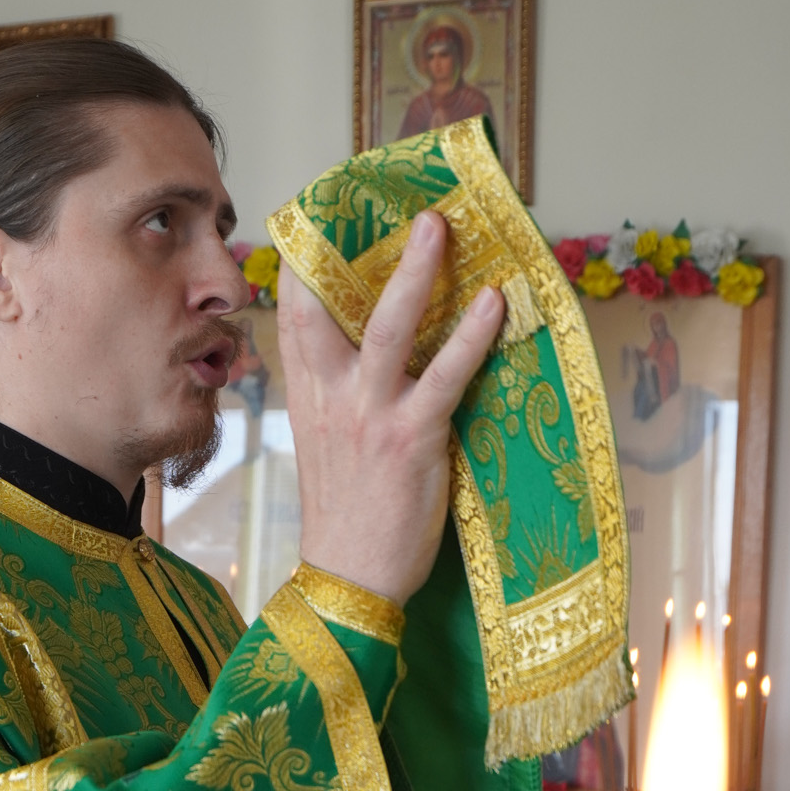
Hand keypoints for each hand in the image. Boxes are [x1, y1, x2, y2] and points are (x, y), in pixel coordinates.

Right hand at [279, 210, 504, 606]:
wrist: (348, 581)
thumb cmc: (347, 521)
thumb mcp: (325, 452)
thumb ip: (338, 403)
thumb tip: (368, 366)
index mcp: (307, 400)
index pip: (294, 318)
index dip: (306, 266)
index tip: (322, 223)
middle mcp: (330, 397)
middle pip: (331, 306)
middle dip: (356, 250)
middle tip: (395, 209)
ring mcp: (369, 414)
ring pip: (387, 326)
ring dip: (416, 272)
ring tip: (441, 228)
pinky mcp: (410, 438)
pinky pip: (444, 374)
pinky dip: (471, 335)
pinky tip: (495, 305)